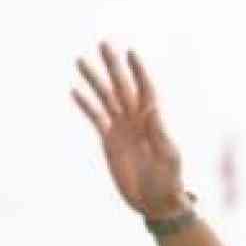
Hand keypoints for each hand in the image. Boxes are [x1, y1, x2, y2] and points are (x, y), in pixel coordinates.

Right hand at [72, 42, 188, 219]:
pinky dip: (86, 105)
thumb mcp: (169, 157)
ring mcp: (122, 129)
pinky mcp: (110, 141)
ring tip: (81, 60)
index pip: (147, 90)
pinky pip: (96, 118)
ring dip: (94, 80)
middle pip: (123, 87)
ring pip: (106, 98)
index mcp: (154, 122)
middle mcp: (137, 121)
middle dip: (114, 66)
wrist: (156, 202)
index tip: (131, 52)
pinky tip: (75, 91)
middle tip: (103, 43)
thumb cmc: (169, 181)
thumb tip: (152, 108)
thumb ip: (161, 133)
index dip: (139, 72)